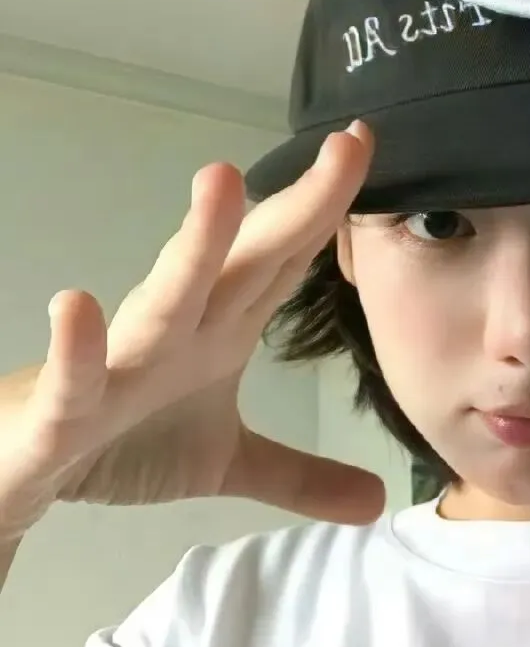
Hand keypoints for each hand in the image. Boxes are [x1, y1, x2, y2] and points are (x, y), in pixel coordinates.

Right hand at [0, 121, 384, 542]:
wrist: (23, 477)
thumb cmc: (120, 443)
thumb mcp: (226, 464)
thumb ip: (299, 475)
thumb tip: (377, 501)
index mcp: (218, 333)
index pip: (285, 264)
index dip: (331, 214)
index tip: (370, 148)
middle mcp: (178, 332)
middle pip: (247, 262)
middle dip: (297, 205)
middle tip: (346, 146)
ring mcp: (119, 365)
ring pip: (164, 299)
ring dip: (194, 245)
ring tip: (222, 180)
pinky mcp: (62, 413)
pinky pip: (72, 380)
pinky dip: (78, 348)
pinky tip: (77, 306)